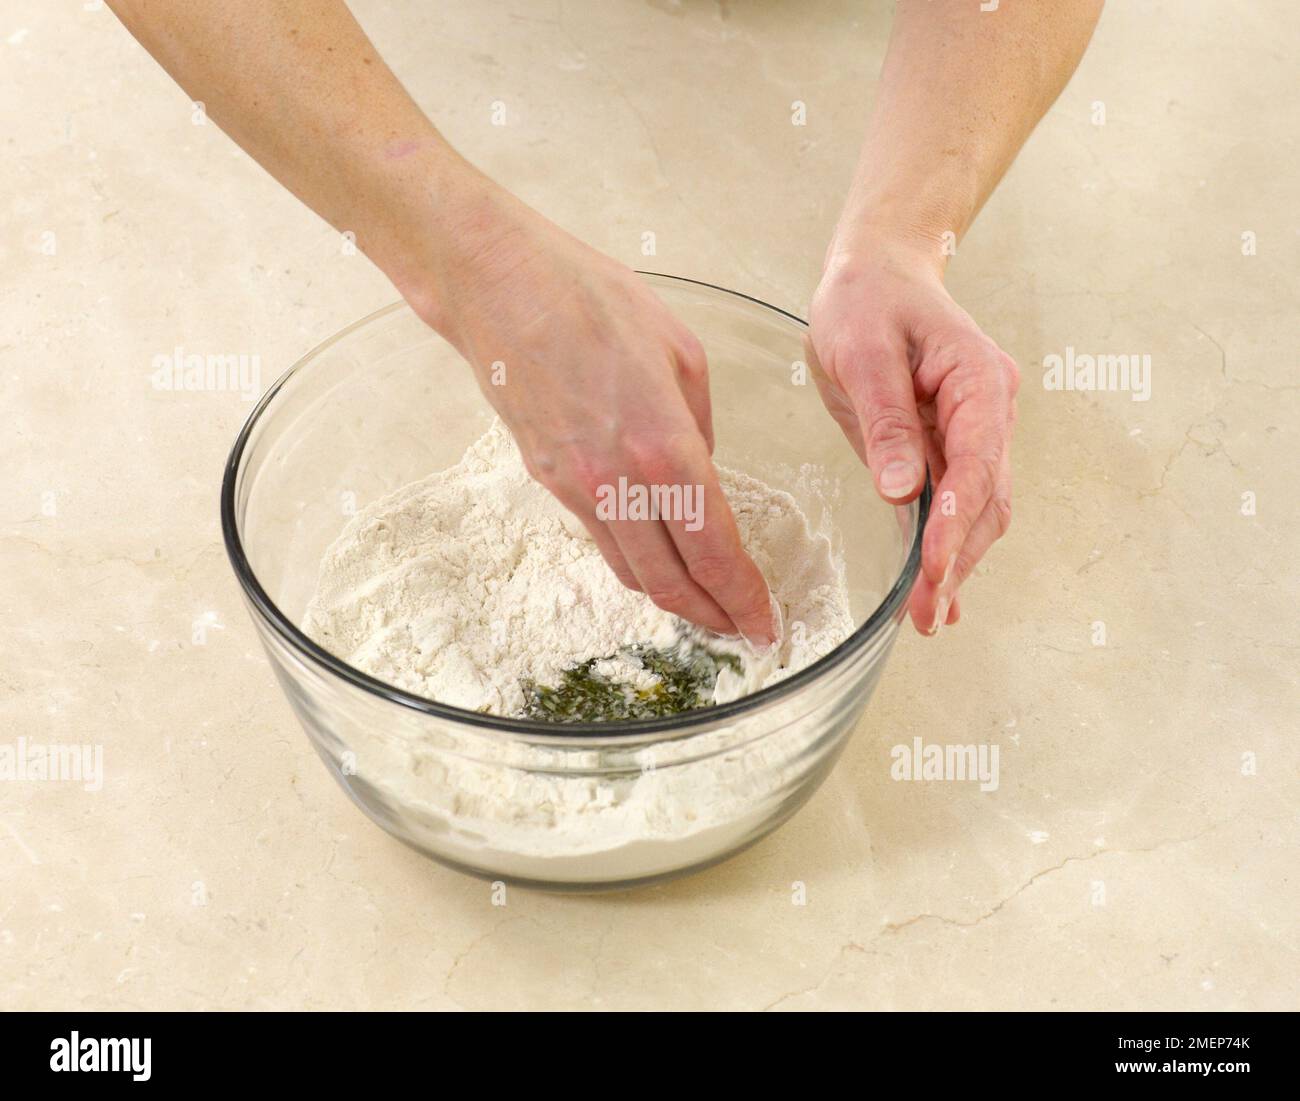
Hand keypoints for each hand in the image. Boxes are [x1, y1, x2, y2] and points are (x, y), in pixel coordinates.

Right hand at [406, 182, 776, 646]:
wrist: (497, 287)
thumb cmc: (593, 299)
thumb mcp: (683, 351)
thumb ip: (702, 427)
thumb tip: (701, 474)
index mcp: (665, 447)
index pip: (715, 549)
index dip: (745, 598)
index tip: (766, 624)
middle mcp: (618, 482)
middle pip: (672, 581)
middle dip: (714, 617)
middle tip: (743, 630)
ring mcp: (576, 487)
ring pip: (633, 572)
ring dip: (675, 599)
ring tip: (707, 607)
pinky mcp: (548, 481)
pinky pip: (602, 539)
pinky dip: (638, 564)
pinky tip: (658, 560)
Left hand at [808, 233, 1018, 634]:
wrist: (875, 273)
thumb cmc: (867, 299)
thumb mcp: (863, 352)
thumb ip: (886, 421)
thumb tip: (903, 491)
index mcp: (978, 382)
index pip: (976, 465)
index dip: (956, 523)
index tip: (934, 571)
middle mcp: (989, 413)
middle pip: (985, 499)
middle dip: (959, 560)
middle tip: (927, 615)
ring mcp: (973, 432)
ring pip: (975, 510)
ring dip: (955, 564)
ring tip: (928, 617)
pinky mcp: (945, 448)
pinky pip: (952, 503)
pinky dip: (945, 547)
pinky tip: (937, 592)